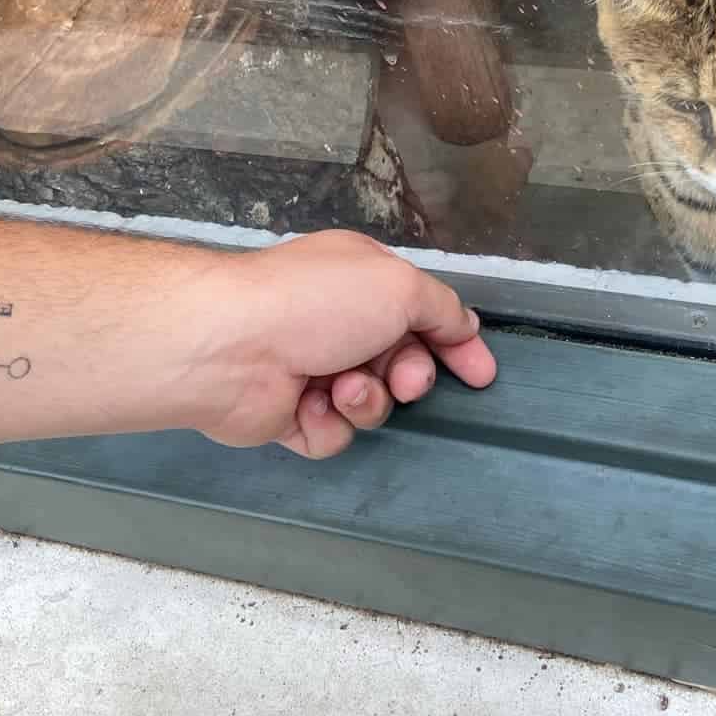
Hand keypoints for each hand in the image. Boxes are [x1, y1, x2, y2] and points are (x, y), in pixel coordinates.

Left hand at [181, 231, 495, 458]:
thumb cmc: (318, 303)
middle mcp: (338, 323)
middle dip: (409, 376)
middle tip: (401, 380)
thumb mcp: (399, 286)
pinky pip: (332, 434)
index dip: (456, 344)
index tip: (482, 375)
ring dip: (365, 400)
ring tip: (340, 388)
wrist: (233, 347)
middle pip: (402, 364)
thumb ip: (441, 308)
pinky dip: (326, 424)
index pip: (424, 314)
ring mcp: (312, 370)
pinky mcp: (289, 416)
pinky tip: (306, 407)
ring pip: (370, 404)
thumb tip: (465, 326)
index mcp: (362, 281)